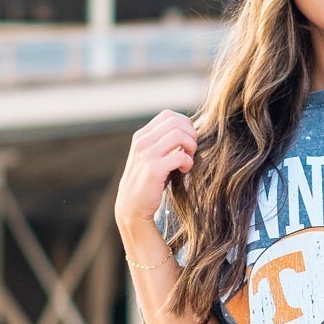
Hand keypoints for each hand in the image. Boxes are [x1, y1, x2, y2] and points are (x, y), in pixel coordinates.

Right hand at [115, 110, 197, 247]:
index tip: (188, 141)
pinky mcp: (153, 169)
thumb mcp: (152, 157)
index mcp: (141, 136)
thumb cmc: (148, 183)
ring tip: (189, 160)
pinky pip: (180, 156)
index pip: (168, 115)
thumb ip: (164, 143)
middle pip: (175, 122)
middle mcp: (142, 142)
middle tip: (192, 151)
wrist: (132, 208)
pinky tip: (184, 170)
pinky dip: (188, 162)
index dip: (184, 124)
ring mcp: (146, 155)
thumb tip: (189, 132)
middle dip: (191, 134)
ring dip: (191, 146)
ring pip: (178, 134)